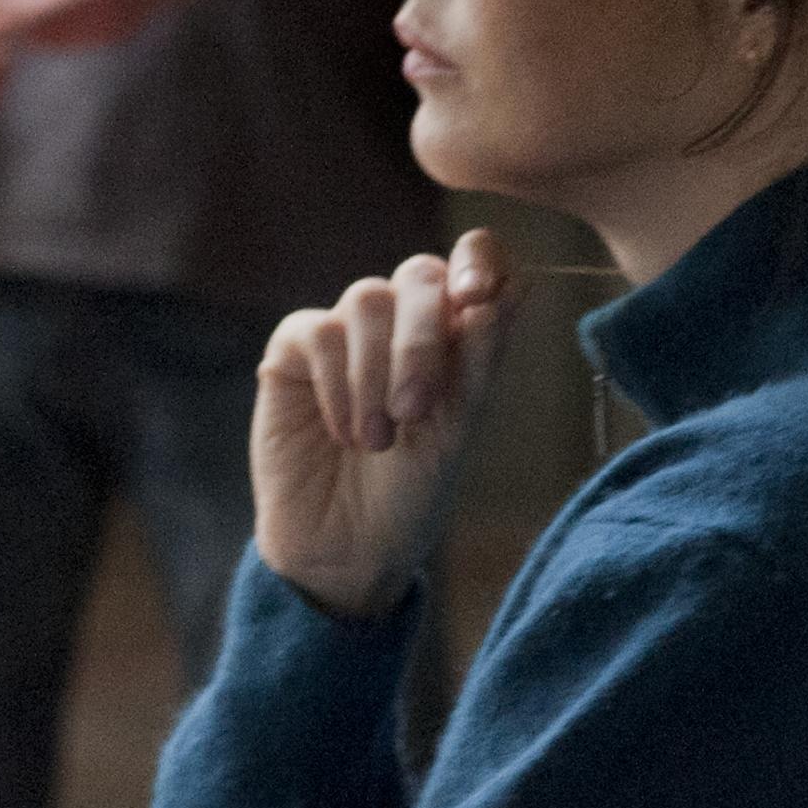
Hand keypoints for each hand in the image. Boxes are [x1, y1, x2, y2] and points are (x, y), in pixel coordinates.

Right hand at [251, 232, 510, 618]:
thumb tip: (515, 284)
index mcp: (453, 336)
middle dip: (422, 339)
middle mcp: (400, 325)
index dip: (479, 260)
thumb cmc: (410, 494)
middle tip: (416, 409)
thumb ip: (480, 360)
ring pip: (366, 300)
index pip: (472, 264)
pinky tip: (343, 433)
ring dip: (377, 373)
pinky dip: (337, 385)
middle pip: (419, 276)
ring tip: (377, 440)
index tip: (479, 297)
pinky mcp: (292, 352)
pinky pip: (317, 332)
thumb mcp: (458, 430)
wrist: (346, 547)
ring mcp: (344, 334)